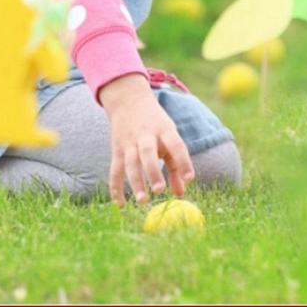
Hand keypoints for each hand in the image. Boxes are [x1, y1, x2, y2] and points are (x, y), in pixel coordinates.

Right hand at [99, 74, 194, 207]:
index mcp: (164, 129)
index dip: (183, 161)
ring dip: (136, 182)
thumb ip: (176, 164)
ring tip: (143, 200)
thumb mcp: (169, 136)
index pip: (175, 144)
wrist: (128, 101)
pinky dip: (116, 188)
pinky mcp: (116, 150)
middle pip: (148, 153)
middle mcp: (146, 135)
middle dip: (153, 171)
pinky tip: (121, 205)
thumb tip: (181, 193)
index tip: (190, 179)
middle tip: (160, 190)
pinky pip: (115, 171)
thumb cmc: (156, 124)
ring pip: (130, 163)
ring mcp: (129, 142)